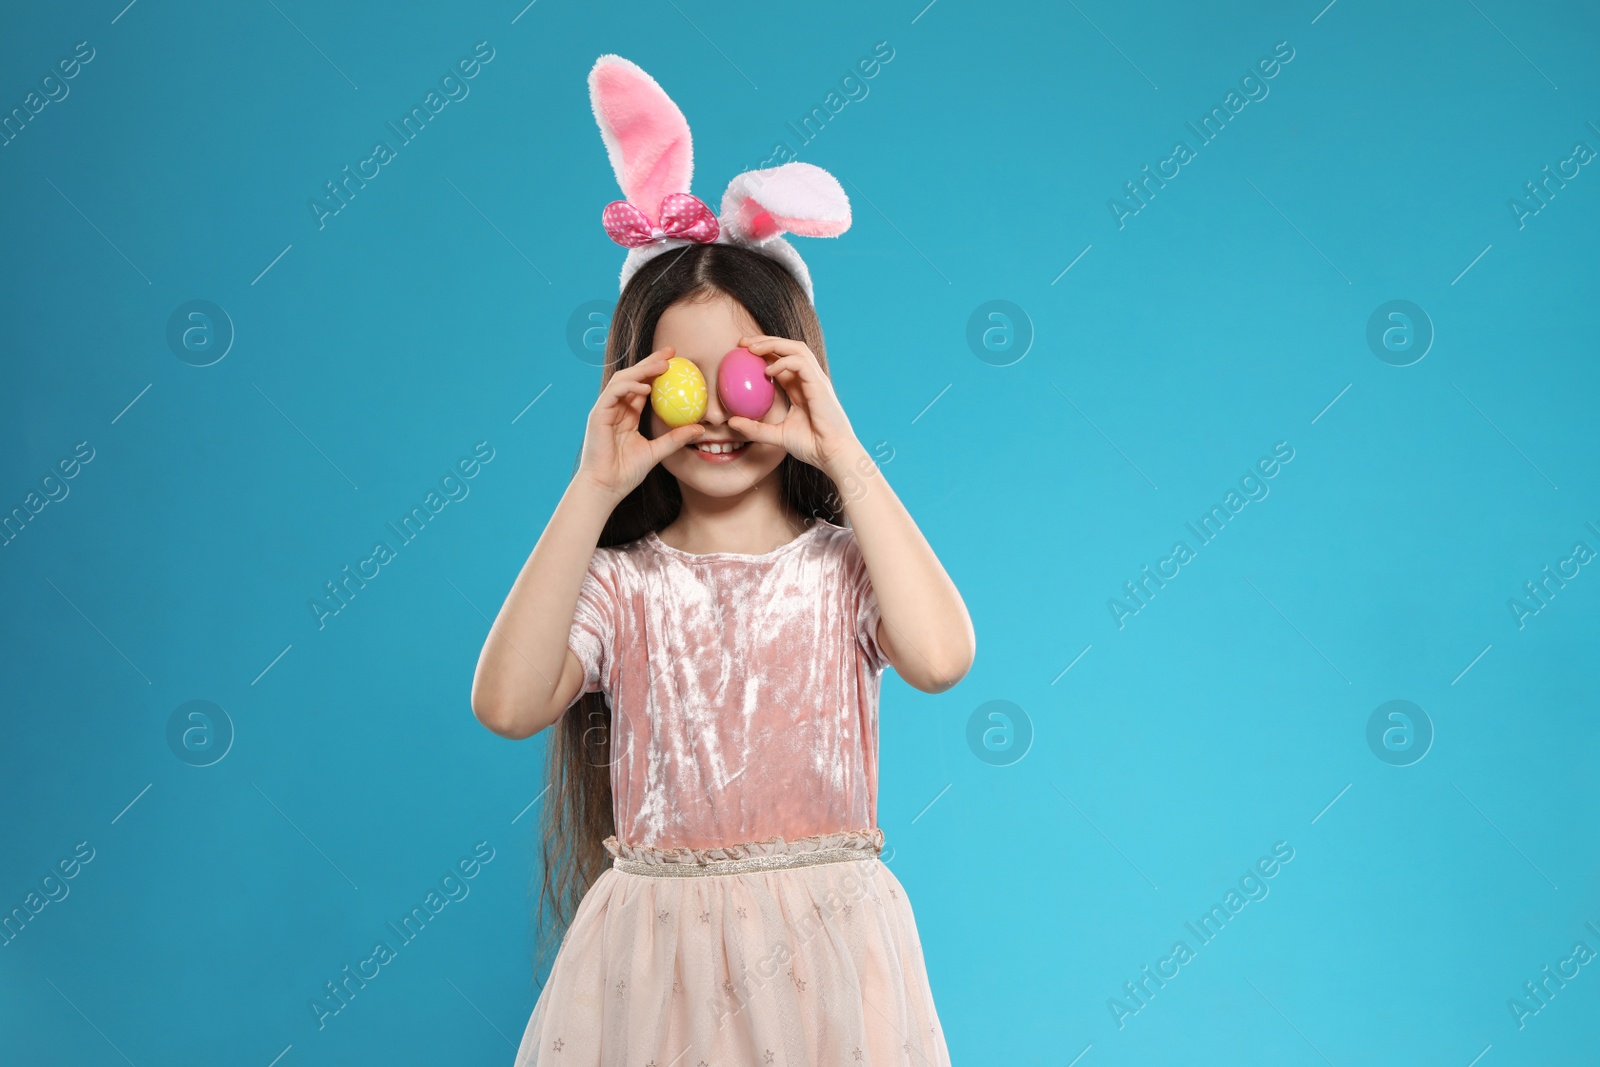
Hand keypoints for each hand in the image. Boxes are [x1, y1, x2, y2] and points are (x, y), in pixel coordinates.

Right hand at [575, 347, 704, 500]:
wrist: (606, 487)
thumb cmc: (627, 472)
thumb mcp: (658, 452)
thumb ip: (676, 439)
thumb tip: (700, 429)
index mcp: (628, 414)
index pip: (643, 386)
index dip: (658, 372)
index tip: (678, 362)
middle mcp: (616, 408)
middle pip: (633, 377)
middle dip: (652, 361)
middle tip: (672, 351)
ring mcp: (606, 410)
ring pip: (623, 379)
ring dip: (642, 369)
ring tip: (663, 364)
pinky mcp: (598, 414)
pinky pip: (613, 392)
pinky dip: (629, 386)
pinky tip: (646, 386)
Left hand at [726, 335, 860, 473]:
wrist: (832, 454)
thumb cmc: (810, 446)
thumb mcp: (776, 435)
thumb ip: (755, 428)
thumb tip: (731, 422)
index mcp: (800, 388)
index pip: (781, 360)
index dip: (763, 352)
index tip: (740, 352)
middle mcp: (809, 379)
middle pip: (788, 348)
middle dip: (765, 340)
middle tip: (742, 342)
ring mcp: (816, 380)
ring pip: (796, 348)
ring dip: (773, 344)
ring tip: (752, 348)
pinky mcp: (819, 385)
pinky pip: (801, 363)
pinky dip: (784, 362)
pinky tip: (767, 371)